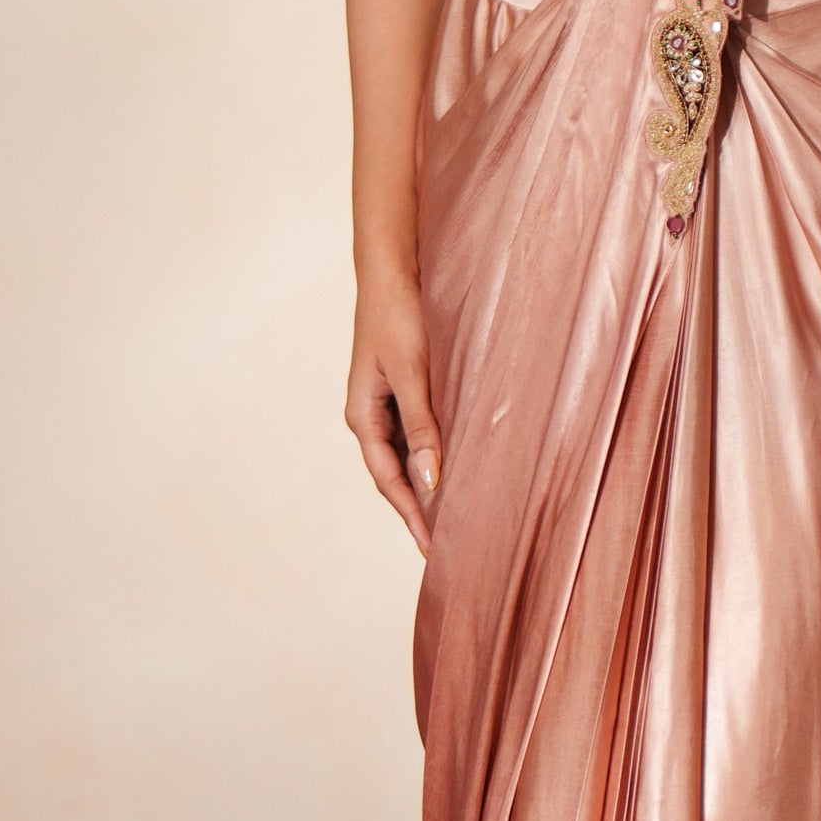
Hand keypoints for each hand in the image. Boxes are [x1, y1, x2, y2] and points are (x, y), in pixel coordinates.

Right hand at [346, 266, 440, 553]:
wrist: (392, 270)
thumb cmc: (398, 315)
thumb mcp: (412, 372)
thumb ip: (422, 425)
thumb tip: (430, 480)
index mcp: (363, 416)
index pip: (388, 481)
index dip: (411, 517)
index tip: (432, 551)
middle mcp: (371, 416)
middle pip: (396, 476)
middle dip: (419, 512)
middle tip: (448, 548)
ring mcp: (387, 404)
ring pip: (409, 457)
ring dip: (429, 486)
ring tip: (457, 519)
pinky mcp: (404, 390)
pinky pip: (418, 434)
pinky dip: (436, 456)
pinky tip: (457, 469)